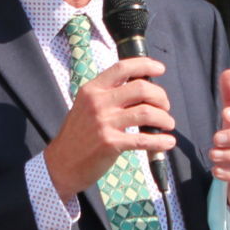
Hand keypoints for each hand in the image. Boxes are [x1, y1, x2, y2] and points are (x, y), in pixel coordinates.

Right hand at [43, 56, 174, 200]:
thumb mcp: (85, 107)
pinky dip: (160, 140)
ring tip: (168, 124)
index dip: (145, 65)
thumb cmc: (77, 136)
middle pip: (141, 88)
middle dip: (160, 96)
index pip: (122, 68)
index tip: (160, 69)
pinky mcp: (110, 143)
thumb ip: (107, 96)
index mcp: (92, 90)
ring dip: (164, 118)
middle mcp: (98, 102)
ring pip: (147, 112)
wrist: (61, 164)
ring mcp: (104, 123)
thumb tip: (140, 90)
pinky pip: (144, 139)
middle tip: (165, 106)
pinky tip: (168, 142)